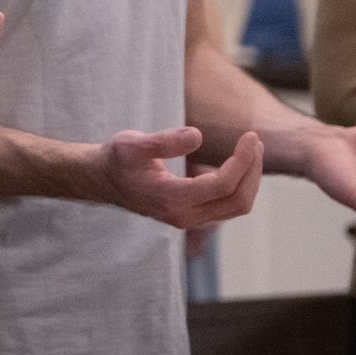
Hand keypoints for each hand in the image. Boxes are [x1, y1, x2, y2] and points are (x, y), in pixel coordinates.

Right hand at [91, 127, 260, 228]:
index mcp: (170, 199)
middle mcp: (184, 216)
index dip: (243, 160)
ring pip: (237, 206)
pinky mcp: (193, 215)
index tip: (249, 135)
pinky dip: (240, 184)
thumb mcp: (131, 144)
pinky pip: (228, 205)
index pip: (222, 185)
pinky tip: (236, 162)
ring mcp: (190, 219)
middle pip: (238, 201)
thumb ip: (163, 141)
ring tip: (251, 149)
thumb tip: (197, 135)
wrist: (101, 181)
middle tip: (254, 140)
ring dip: (250, 178)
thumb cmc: (116, 159)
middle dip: (252, 169)